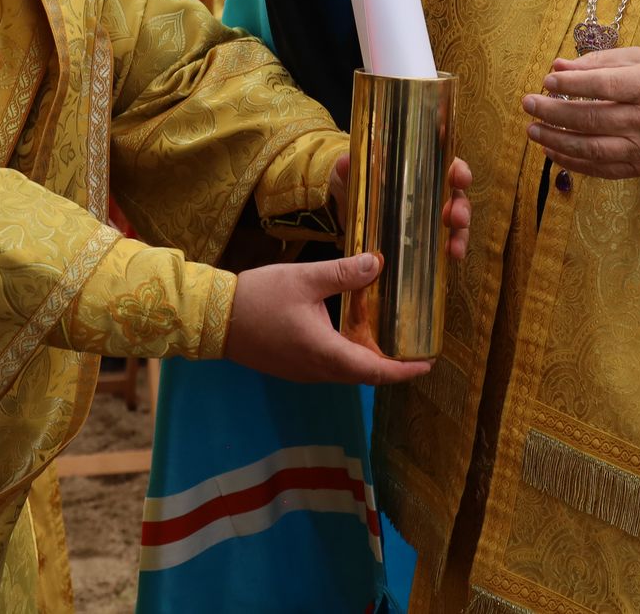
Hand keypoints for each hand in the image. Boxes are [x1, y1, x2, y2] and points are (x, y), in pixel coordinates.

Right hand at [225, 254, 434, 383]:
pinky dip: (350, 356)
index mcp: (325, 352)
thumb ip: (343, 273)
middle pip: (364, 375)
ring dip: (370, 362)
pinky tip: (354, 335)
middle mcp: (317, 370)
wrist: (213, 318)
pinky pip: (330, 367)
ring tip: (391, 341)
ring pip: (347, 372)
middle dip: (392, 366)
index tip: (426, 364)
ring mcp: (303, 372)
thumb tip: (378, 263)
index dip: (403, 370)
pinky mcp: (293, 367)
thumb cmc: (258, 297)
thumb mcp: (304, 279)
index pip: (374, 371)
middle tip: (414, 350)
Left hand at [329, 152, 473, 260]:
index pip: (445, 165)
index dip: (458, 169)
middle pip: (456, 195)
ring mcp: (428, 216)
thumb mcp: (346, 175)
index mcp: (416, 170)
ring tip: (455, 247)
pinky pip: (444, 242)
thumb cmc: (351, 186)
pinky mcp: (423, 238)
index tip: (459, 177)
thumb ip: (346, 169)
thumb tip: (345, 163)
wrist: (342, 213)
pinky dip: (452, 249)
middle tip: (456, 217)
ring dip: (460, 233)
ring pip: (455, 222)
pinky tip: (451, 257)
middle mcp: (428, 191)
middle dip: (461, 206)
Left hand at [520, 47, 639, 179]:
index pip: (604, 86)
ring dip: (557, 141)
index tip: (547, 81)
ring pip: (592, 149)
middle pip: (592, 119)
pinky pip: (601, 169)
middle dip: (554, 112)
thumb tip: (558, 67)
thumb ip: (600, 62)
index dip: (572, 84)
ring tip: (533, 130)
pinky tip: (553, 152)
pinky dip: (573, 162)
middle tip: (528, 104)